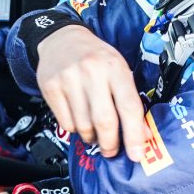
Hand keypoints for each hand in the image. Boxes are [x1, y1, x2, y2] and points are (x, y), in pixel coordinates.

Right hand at [35, 25, 149, 161]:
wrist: (63, 40)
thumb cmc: (96, 58)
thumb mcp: (119, 71)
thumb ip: (130, 101)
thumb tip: (142, 135)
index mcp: (115, 67)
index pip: (128, 106)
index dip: (134, 134)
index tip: (137, 153)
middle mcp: (92, 72)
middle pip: (104, 120)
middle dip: (110, 143)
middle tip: (111, 151)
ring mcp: (69, 79)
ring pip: (84, 126)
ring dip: (91, 137)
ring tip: (94, 132)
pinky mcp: (51, 88)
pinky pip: (66, 123)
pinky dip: (75, 129)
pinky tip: (79, 119)